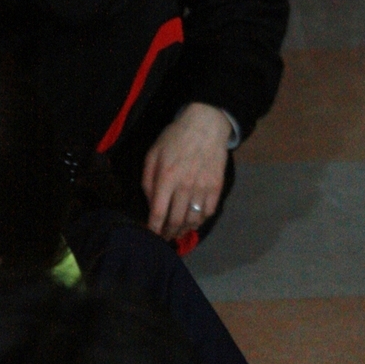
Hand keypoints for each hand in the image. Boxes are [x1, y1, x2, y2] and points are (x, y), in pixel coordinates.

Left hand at [142, 102, 231, 240]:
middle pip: (176, 221)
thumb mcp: (153, 154)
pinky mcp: (216, 187)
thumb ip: (148, 180)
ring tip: (177, 232)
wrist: (206, 125)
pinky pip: (208, 212)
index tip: (150, 235)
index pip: (158, 213)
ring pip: (193, 220)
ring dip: (184, 230)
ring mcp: (203, 188)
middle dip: (168, 233)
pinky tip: (193, 222)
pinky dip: (200, 221)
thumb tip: (150, 203)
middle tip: (164, 237)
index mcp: (166, 178)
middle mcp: (185, 187)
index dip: (154, 229)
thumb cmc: (175, 138)